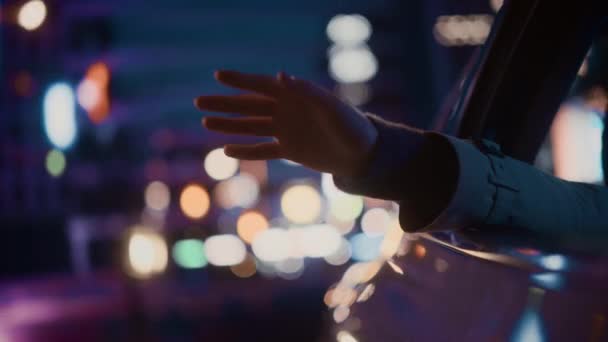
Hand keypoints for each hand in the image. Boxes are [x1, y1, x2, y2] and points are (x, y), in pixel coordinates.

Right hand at [194, 71, 377, 176]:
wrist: (363, 155)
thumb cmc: (351, 127)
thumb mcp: (331, 108)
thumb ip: (306, 92)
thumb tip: (278, 76)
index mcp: (295, 96)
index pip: (261, 85)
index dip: (240, 81)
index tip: (218, 76)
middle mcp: (287, 111)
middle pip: (249, 105)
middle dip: (224, 103)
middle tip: (198, 102)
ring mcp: (287, 130)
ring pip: (251, 126)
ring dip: (229, 125)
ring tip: (205, 122)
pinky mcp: (290, 150)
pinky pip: (263, 150)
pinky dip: (246, 150)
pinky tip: (227, 151)